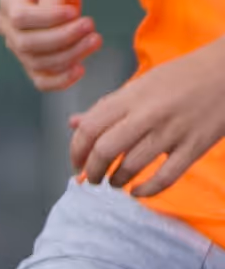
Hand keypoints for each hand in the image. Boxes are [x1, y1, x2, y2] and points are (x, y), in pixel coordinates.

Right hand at [0, 0, 106, 91]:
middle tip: (91, 25)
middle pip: (26, 44)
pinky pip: (41, 81)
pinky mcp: (33, 62)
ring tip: (96, 39)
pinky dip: (61, 81)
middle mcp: (6, 27)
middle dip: (63, 38)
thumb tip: (59, 25)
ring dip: (71, 55)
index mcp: (8, 1)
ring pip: (38, 63)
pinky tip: (81, 69)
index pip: (20, 17)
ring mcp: (18, 47)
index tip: (74, 11)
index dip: (48, 19)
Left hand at [69, 41, 224, 196]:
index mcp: (131, 96)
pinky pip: (166, 177)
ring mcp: (173, 131)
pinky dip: (147, 190)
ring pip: (132, 166)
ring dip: (116, 180)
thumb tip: (73, 123)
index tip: (76, 162)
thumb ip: (108, 106)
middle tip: (92, 177)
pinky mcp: (196, 146)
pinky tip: (137, 192)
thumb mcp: (141, 84)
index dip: (76, 150)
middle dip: (92, 170)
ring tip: (115, 181)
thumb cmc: (183, 76)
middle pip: (105, 150)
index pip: (89, 128)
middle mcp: (148, 114)